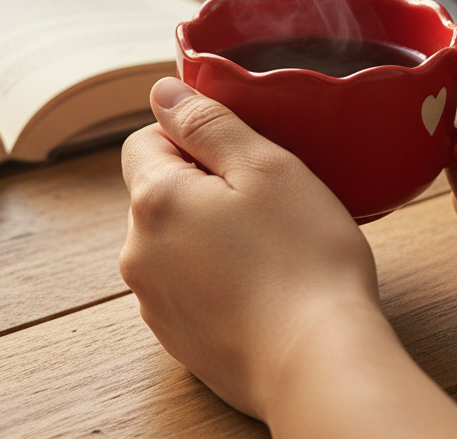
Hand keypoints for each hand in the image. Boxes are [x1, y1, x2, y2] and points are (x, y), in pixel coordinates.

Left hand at [120, 78, 456, 437]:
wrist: (318, 364)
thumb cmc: (303, 259)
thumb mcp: (266, 166)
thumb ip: (208, 122)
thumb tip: (162, 93)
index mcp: (155, 201)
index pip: (145, 140)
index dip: (193, 135)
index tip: (242, 153)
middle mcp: (139, 253)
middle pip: (161, 192)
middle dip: (205, 186)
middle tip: (268, 198)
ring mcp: (155, 303)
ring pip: (177, 242)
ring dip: (212, 233)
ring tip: (273, 247)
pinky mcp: (179, 340)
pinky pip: (191, 288)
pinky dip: (220, 279)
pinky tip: (266, 287)